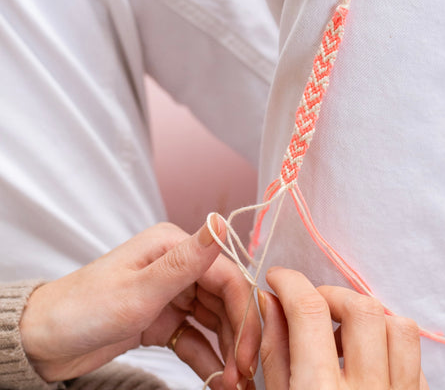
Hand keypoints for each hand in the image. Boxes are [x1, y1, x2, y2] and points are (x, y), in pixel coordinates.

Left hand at [20, 216, 260, 389]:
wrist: (42, 343)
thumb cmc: (82, 309)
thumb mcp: (138, 290)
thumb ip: (185, 261)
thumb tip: (220, 223)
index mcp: (172, 246)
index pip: (226, 276)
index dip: (244, 313)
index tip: (250, 350)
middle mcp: (177, 265)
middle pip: (225, 299)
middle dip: (238, 336)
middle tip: (244, 373)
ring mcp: (172, 292)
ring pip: (215, 320)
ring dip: (227, 350)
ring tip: (233, 382)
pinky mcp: (165, 318)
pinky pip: (196, 337)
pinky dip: (208, 358)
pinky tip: (217, 379)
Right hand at [258, 267, 428, 388]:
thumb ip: (274, 350)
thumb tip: (271, 299)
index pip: (309, 311)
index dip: (289, 281)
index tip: (278, 277)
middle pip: (361, 308)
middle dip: (330, 295)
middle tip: (311, 309)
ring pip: (397, 326)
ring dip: (367, 318)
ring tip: (343, 332)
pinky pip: (414, 357)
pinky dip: (388, 344)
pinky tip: (366, 357)